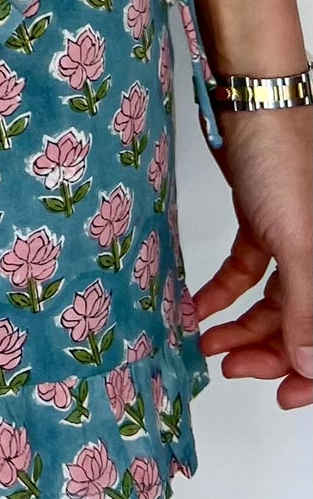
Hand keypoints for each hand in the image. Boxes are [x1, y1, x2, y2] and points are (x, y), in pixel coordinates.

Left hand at [193, 106, 312, 409]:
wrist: (251, 101)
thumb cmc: (284, 160)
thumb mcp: (301, 244)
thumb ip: (308, 308)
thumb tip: (312, 368)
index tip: (281, 397)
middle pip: (306, 322)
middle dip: (269, 352)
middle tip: (229, 368)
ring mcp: (296, 238)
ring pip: (275, 301)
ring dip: (242, 326)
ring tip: (207, 343)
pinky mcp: (263, 221)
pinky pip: (248, 270)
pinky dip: (224, 291)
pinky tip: (198, 308)